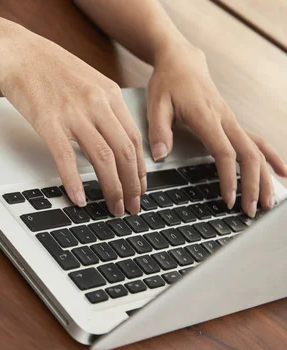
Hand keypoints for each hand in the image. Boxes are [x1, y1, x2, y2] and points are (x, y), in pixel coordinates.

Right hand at [0, 29, 145, 214]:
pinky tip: (79, 199)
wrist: (17, 50)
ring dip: (112, 188)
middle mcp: (97, 103)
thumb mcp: (86, 80)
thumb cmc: (47, 65)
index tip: (140, 186)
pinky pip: (67, 159)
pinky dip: (75, 182)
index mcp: (109, 93)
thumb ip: (101, 106)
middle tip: (132, 206)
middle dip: (132, 185)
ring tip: (113, 207)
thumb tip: (110, 136)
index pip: (134, 138)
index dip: (140, 168)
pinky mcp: (48, 122)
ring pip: (103, 158)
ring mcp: (73, 113)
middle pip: (125, 152)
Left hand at [147, 44, 286, 216]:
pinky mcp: (232, 121)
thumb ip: (158, 131)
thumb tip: (159, 155)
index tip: (228, 199)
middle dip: (253, 184)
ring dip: (265, 176)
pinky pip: (256, 141)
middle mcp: (225, 119)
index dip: (229, 177)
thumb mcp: (155, 105)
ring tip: (269, 202)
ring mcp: (232, 120)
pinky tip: (282, 173)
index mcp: (207, 117)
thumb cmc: (167, 82)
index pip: (224, 153)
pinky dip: (271, 157)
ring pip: (257, 150)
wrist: (180, 60)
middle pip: (249, 155)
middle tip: (251, 210)